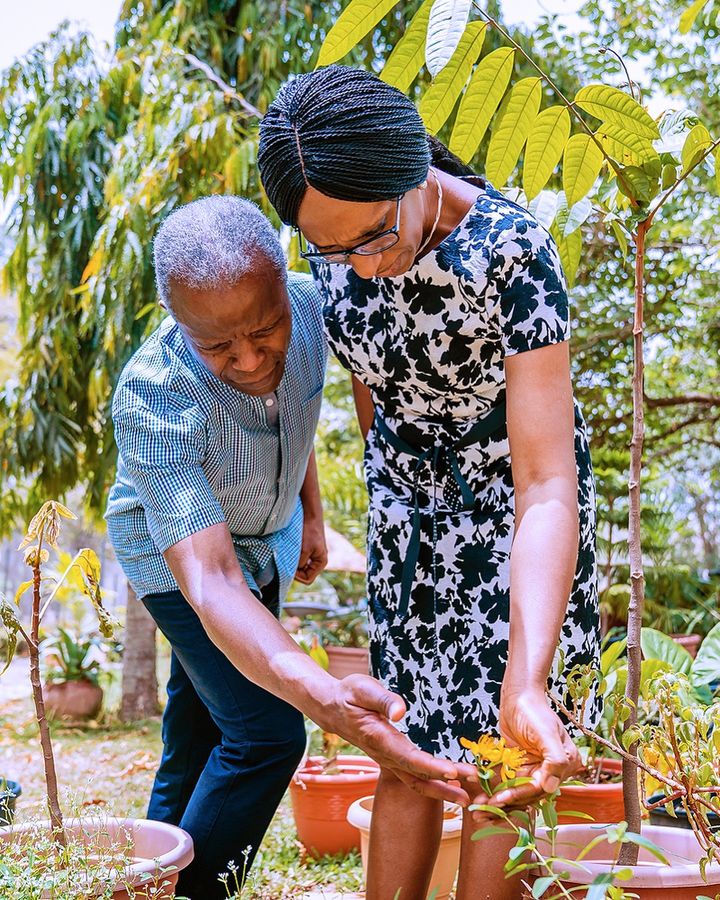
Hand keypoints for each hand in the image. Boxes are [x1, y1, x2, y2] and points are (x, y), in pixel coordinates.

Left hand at [295, 516, 327, 584]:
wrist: (311, 515)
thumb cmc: (310, 532)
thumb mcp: (304, 550)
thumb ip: (300, 563)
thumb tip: (293, 572)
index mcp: (321, 562)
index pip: (308, 579)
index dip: (297, 577)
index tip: (289, 568)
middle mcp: (318, 561)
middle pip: (305, 574)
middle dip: (295, 571)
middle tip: (287, 563)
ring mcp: (313, 556)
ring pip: (301, 567)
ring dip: (294, 564)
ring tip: (289, 556)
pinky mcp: (308, 550)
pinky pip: (300, 560)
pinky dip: (294, 558)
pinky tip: (290, 552)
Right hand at [319, 674, 478, 805]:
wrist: (332, 709)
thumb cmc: (349, 695)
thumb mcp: (363, 689)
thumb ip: (383, 700)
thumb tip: (401, 711)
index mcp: (379, 738)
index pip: (409, 758)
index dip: (432, 767)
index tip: (454, 771)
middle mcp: (385, 755)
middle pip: (417, 775)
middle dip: (445, 782)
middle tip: (473, 782)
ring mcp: (388, 760)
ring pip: (416, 782)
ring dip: (441, 790)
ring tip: (466, 798)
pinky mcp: (392, 758)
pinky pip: (413, 777)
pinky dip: (432, 784)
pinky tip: (449, 784)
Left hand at [482, 687, 579, 813]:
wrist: (519, 695)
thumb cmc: (534, 710)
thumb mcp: (546, 732)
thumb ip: (554, 760)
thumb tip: (551, 787)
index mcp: (565, 765)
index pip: (541, 788)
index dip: (519, 796)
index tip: (499, 801)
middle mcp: (552, 771)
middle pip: (528, 795)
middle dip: (505, 805)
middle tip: (482, 813)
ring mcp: (535, 769)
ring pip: (516, 793)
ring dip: (497, 803)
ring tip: (478, 812)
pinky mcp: (520, 766)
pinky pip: (507, 783)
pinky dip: (494, 791)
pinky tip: (479, 798)